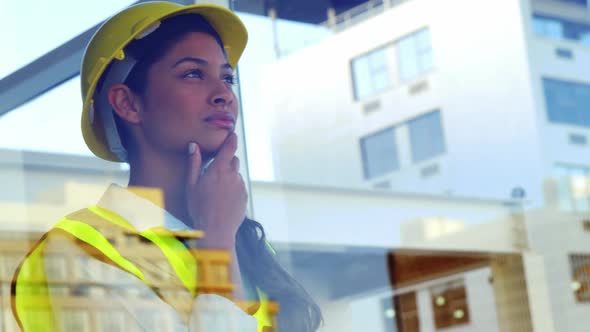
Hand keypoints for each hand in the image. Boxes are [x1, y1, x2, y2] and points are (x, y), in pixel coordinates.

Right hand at [185, 133, 246, 248]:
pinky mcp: (245, 197)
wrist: (216, 230)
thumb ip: (194, 163)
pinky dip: (233, 189)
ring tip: (217, 192)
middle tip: (214, 173)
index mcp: (219, 170)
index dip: (232, 139)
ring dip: (229, 177)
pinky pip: (239, 187)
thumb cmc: (199, 208)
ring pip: (236, 175)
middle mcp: (233, 175)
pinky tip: (223, 200)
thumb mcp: (191, 185)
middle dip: (226, 162)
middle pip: (233, 161)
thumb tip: (193, 145)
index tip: (232, 134)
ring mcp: (241, 186)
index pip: (230, 147)